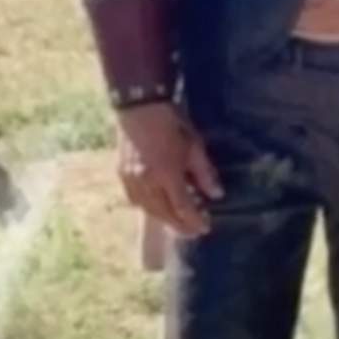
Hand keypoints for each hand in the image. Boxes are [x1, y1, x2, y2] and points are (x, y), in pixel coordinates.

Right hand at [116, 102, 221, 237]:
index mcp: (167, 175)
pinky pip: (135, 200)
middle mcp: (147, 182)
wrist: (139, 107)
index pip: (182, 207)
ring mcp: (131, 180)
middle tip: (192, 231)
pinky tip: (157, 207)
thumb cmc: (171, 123)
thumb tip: (216, 195)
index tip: (205, 228)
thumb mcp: (195, 146)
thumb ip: (205, 173)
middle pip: (164, 213)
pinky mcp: (121, 175)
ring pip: (148, 209)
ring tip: (177, 222)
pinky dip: (148, 208)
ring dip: (164, 218)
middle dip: (179, 225)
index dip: (194, 220)